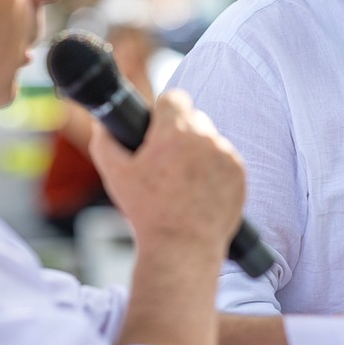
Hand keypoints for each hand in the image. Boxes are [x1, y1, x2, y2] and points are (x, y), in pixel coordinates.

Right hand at [86, 89, 244, 261]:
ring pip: (210, 140)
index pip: (174, 98)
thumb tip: (103, 125)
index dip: (163, 111)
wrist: (183, 247)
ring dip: (199, 151)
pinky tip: (200, 189)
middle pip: (193, 119)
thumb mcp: (116, 176)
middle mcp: (205, 138)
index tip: (157, 126)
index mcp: (175, 132)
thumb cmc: (148, 212)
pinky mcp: (240, 173)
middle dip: (180, 133)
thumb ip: (105, 142)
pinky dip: (215, 169)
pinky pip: (226, 159)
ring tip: (183, 180)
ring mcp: (226, 155)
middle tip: (166, 160)